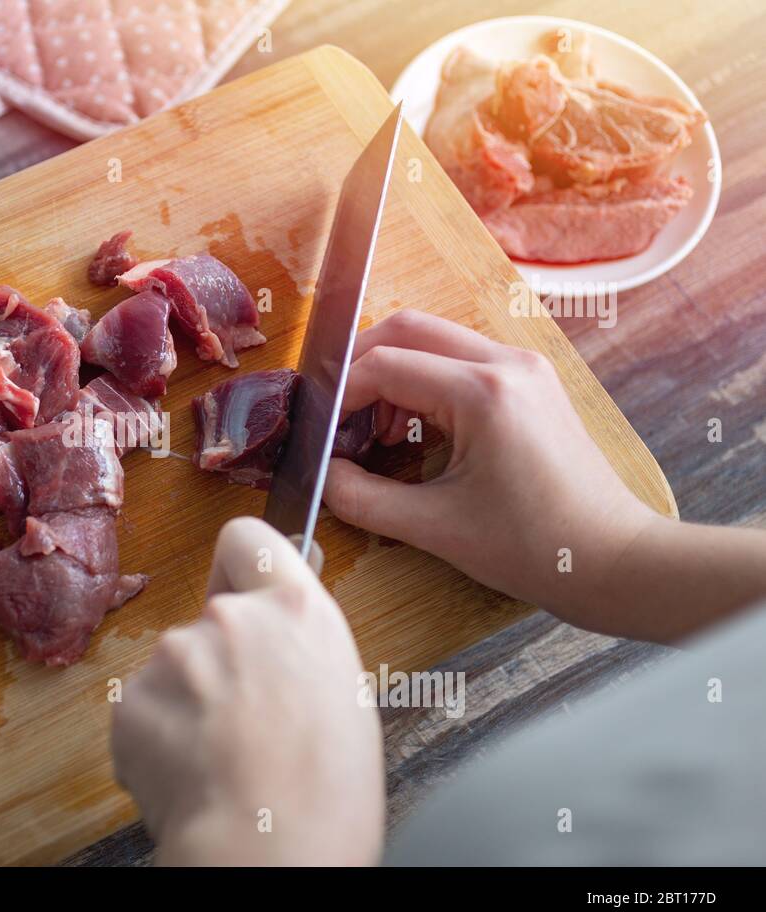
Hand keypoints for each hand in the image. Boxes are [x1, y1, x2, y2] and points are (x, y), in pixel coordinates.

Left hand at [110, 517, 383, 865]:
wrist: (270, 848)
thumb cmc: (325, 794)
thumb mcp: (342, 695)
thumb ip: (297, 648)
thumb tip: (275, 646)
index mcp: (295, 610)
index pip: (248, 539)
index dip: (239, 567)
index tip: (238, 592)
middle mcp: (228, 617)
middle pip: (207, 619)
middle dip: (214, 662)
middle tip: (242, 721)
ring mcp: (172, 657)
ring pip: (172, 672)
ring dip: (185, 705)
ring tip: (220, 761)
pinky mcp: (129, 700)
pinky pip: (141, 713)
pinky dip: (156, 742)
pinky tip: (189, 777)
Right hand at [324, 309, 658, 634]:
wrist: (611, 560)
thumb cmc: (534, 548)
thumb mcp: (434, 528)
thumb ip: (362, 498)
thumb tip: (323, 475)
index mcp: (484, 393)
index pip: (385, 365)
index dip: (340, 395)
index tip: (322, 433)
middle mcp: (507, 363)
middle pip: (407, 329)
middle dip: (360, 367)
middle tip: (337, 416)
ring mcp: (524, 368)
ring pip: (433, 339)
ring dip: (393, 374)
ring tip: (377, 432)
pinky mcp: (530, 382)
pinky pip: (460, 359)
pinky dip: (423, 382)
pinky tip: (413, 429)